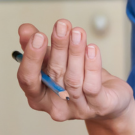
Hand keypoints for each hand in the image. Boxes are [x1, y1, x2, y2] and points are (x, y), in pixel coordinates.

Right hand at [17, 19, 133, 124]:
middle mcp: (56, 106)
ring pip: (74, 79)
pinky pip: (92, 86)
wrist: (109, 98)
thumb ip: (39, 46)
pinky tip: (92, 49)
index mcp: (39, 96)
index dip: (32, 58)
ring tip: (78, 32)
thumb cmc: (78, 77)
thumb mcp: (55, 61)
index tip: (38, 35)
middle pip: (53, 75)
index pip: (28, 79)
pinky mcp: (99, 107)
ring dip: (76, 52)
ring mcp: (78, 109)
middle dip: (58, 47)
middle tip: (62, 26)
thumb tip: (25, 30)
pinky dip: (92, 66)